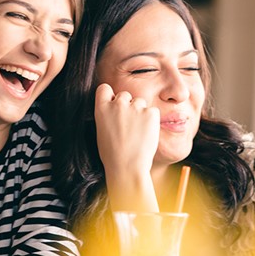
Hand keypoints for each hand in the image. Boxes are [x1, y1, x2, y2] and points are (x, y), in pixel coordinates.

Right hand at [93, 83, 159, 210]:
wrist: (127, 167)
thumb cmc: (112, 154)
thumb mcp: (101, 131)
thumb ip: (107, 115)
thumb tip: (114, 110)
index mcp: (102, 108)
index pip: (104, 88)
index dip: (110, 96)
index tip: (114, 104)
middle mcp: (118, 104)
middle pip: (125, 95)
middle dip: (128, 105)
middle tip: (129, 124)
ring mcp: (135, 107)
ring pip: (140, 102)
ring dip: (141, 112)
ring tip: (138, 132)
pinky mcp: (151, 113)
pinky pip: (153, 111)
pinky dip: (152, 120)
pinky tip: (147, 134)